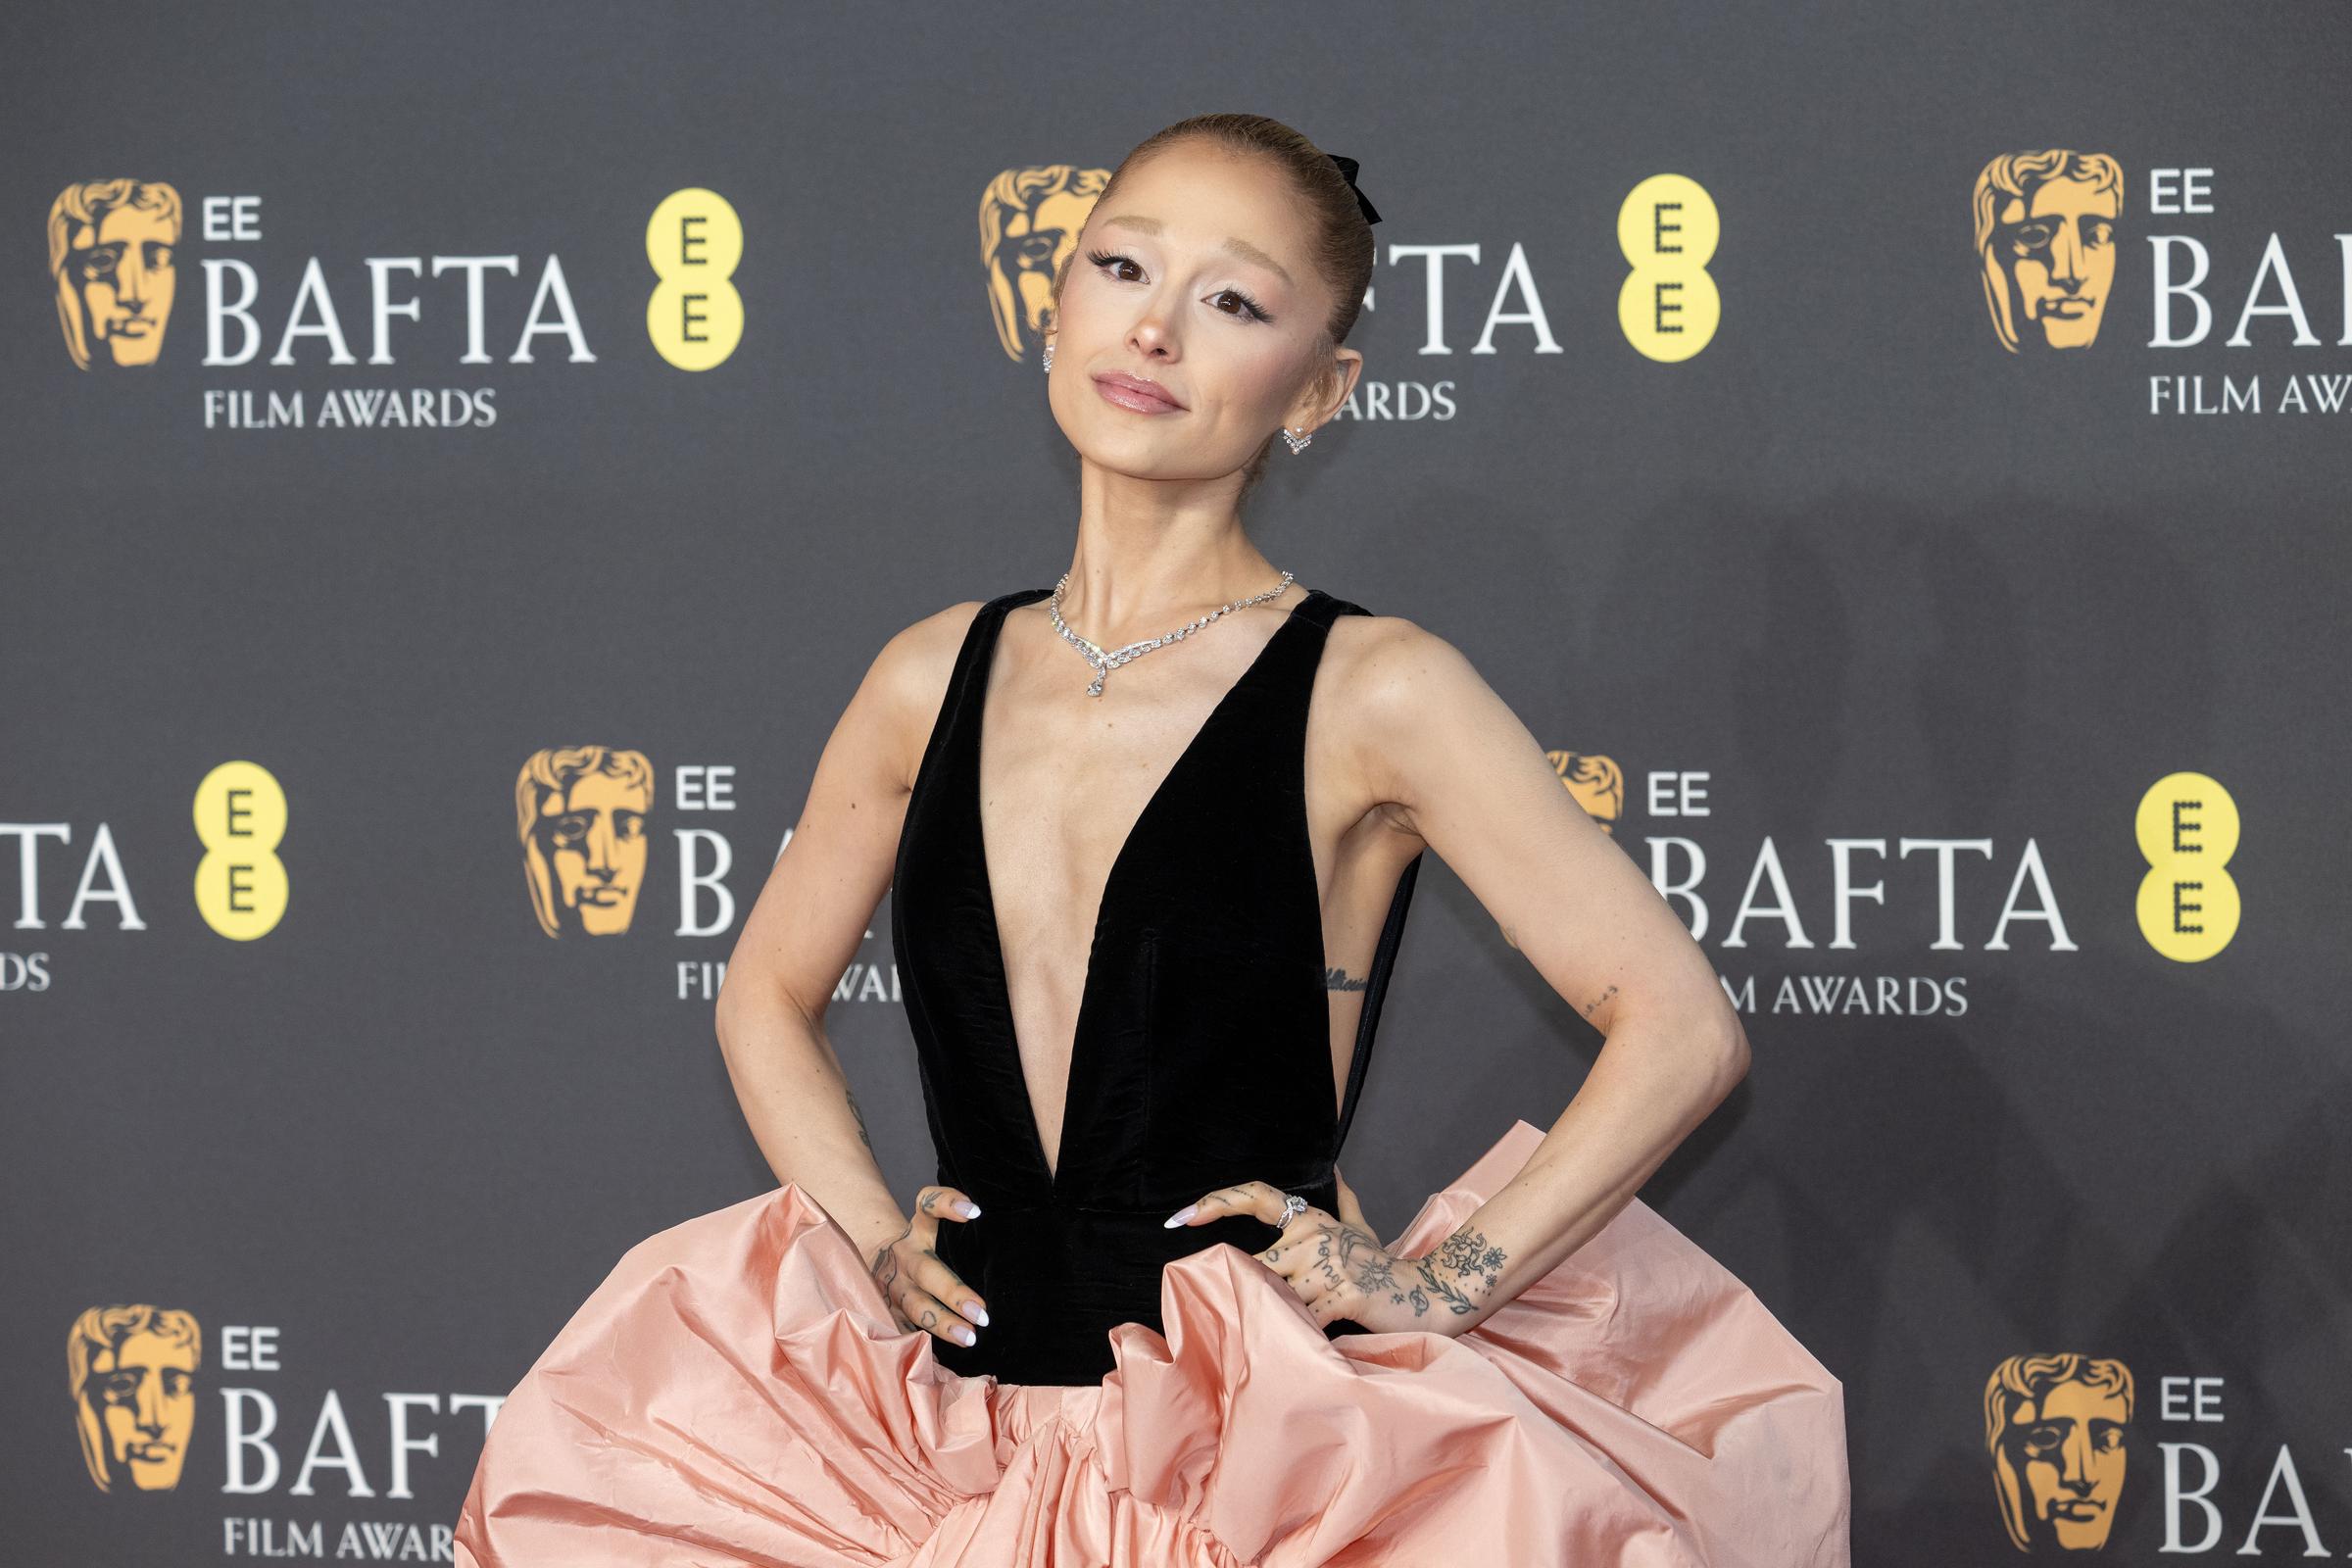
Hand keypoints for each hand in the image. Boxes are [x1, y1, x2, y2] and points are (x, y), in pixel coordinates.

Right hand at [869, 1184, 990, 1350]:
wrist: (872, 1258)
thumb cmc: (917, 1244)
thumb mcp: (929, 1224)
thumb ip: (949, 1214)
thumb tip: (980, 1217)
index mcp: (917, 1232)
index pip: (929, 1206)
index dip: (948, 1204)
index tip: (974, 1212)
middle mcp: (904, 1258)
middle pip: (927, 1272)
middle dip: (954, 1293)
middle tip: (982, 1314)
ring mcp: (893, 1288)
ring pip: (915, 1307)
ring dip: (942, 1324)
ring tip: (968, 1338)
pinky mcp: (887, 1311)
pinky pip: (902, 1332)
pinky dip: (918, 1347)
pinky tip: (938, 1364)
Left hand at [1163, 1178, 1485, 1337]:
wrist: (1425, 1295)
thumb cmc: (1385, 1269)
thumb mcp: (1363, 1230)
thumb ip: (1346, 1202)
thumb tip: (1337, 1171)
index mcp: (1311, 1220)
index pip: (1257, 1198)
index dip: (1217, 1202)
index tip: (1180, 1217)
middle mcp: (1315, 1235)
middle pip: (1259, 1266)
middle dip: (1254, 1295)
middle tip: (1255, 1319)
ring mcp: (1330, 1264)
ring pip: (1276, 1296)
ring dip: (1277, 1320)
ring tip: (1294, 1338)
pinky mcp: (1343, 1293)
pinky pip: (1301, 1320)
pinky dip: (1297, 1336)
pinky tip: (1305, 1346)